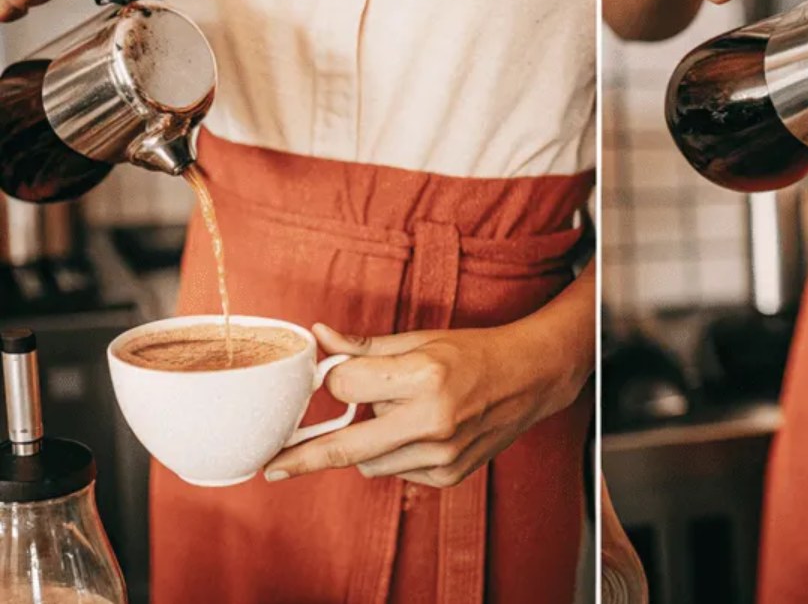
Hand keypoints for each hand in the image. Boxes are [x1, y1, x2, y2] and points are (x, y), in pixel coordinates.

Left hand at [264, 321, 587, 486]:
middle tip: (272, 465)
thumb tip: (318, 337)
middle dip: (305, 454)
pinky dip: (394, 455)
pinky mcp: (448, 476)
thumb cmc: (473, 351)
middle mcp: (433, 420)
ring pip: (367, 463)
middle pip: (346, 446)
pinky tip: (420, 431)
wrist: (530, 378)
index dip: (336, 380)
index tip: (332, 376)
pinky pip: (395, 472)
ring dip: (366, 443)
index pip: (347, 387)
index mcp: (424, 376)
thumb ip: (365, 347)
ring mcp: (442, 455)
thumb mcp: (420, 338)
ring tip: (398, 413)